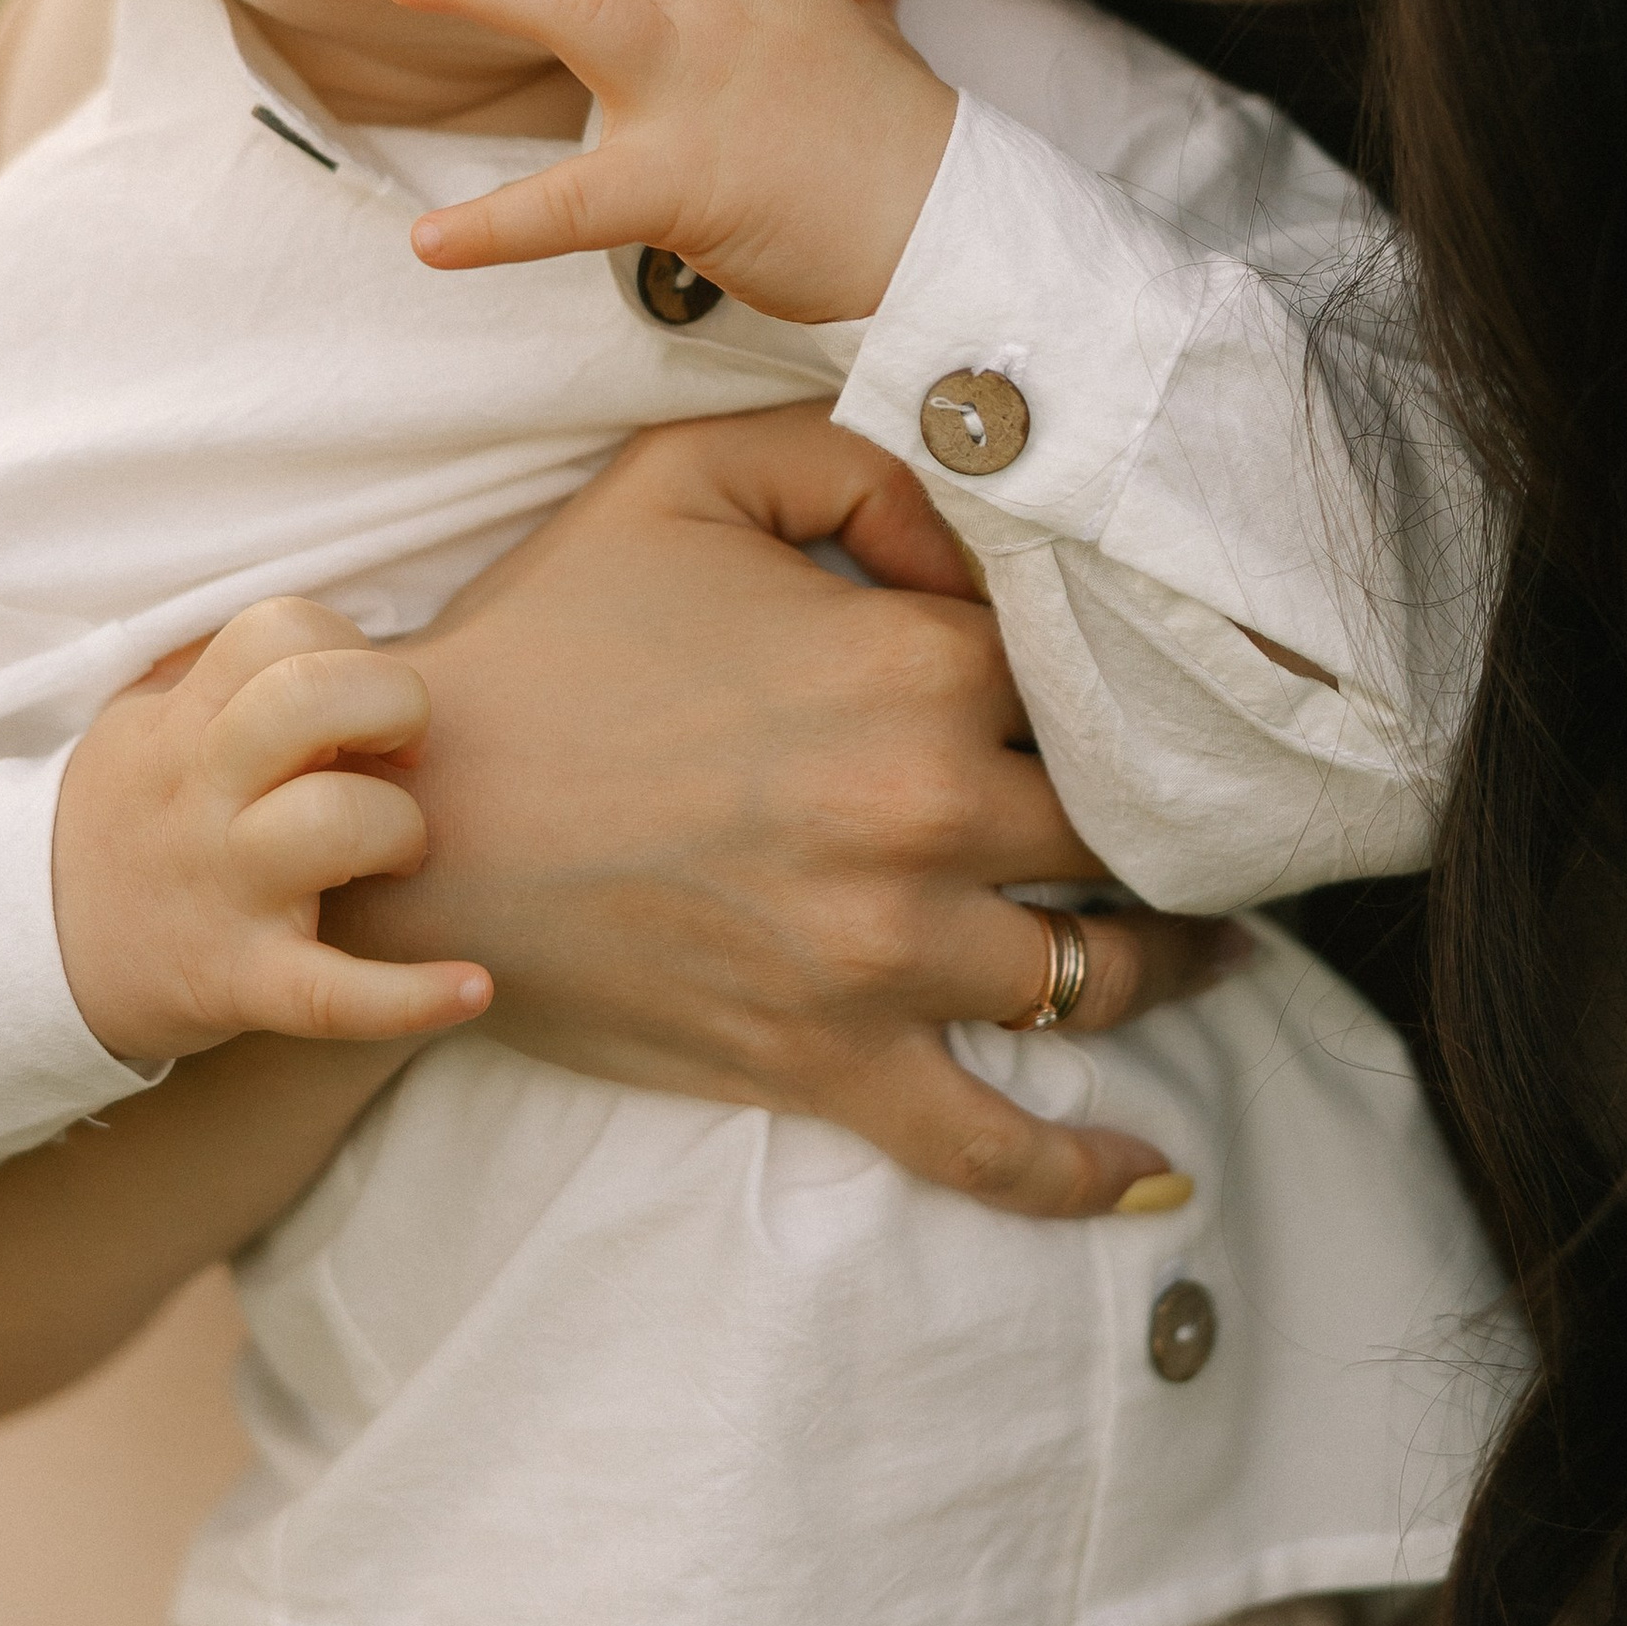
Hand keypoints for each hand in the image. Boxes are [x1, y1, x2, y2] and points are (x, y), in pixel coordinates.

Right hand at [52, 598, 492, 1062]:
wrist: (28, 957)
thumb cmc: (127, 825)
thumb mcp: (142, 727)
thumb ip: (221, 677)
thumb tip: (322, 632)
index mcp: (183, 723)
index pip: (279, 628)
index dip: (346, 644)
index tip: (356, 697)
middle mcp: (202, 793)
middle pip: (309, 699)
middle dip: (393, 705)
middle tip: (402, 752)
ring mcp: (223, 888)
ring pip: (335, 823)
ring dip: (401, 830)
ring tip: (399, 853)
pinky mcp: (241, 981)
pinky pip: (333, 994)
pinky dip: (411, 997)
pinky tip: (472, 987)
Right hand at [326, 405, 1245, 1216]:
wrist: (411, 810)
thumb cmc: (551, 630)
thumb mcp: (692, 475)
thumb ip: (862, 457)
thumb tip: (979, 523)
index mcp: (917, 661)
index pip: (1086, 666)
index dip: (1113, 665)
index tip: (1139, 673)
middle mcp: (930, 809)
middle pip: (1120, 818)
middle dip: (1174, 815)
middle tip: (1214, 813)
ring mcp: (886, 952)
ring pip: (1101, 970)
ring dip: (1174, 960)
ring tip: (1215, 943)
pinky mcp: (829, 1059)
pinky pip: (991, 1143)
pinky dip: (1085, 1168)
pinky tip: (1157, 1166)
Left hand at [384, 0, 957, 320]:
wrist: (953, 225)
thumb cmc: (910, 148)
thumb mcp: (871, 50)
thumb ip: (850, 15)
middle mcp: (720, 12)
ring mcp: (701, 89)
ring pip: (574, 3)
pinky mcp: (686, 184)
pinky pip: (572, 203)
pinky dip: (496, 224)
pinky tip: (431, 241)